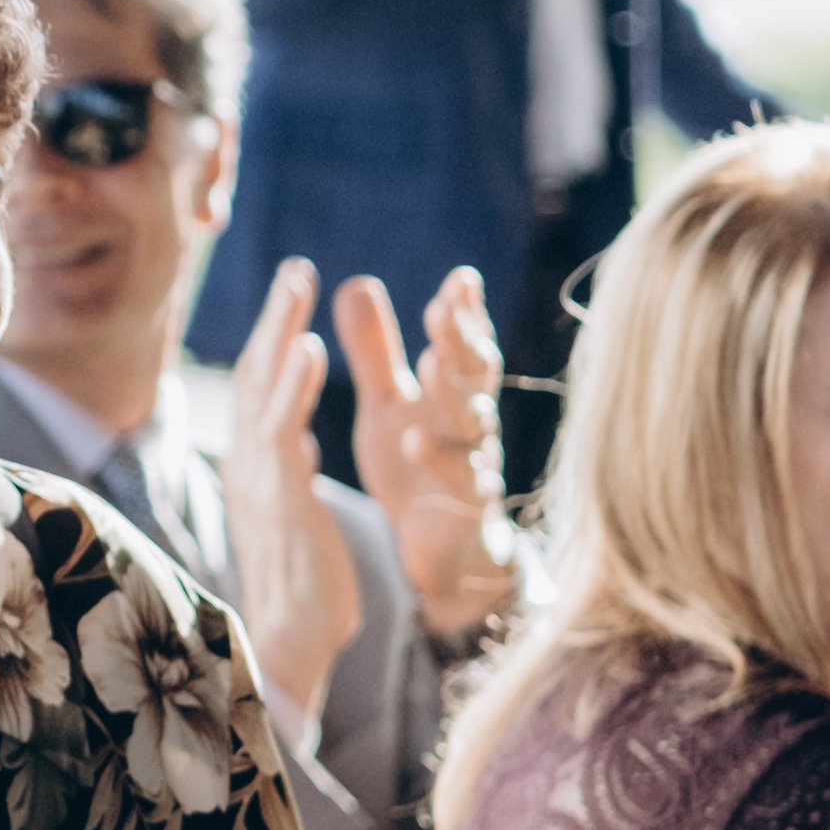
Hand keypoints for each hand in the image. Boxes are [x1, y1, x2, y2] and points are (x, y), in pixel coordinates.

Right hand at [218, 261, 367, 724]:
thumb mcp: (291, 518)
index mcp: (254, 470)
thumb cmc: (301, 591)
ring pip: (264, 389)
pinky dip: (293, 385)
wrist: (289, 648)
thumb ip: (287, 476)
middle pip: (256, 376)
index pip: (260, 392)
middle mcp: (248, 467)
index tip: (293, 301)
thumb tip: (291, 445)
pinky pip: (283, 429)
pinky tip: (310, 347)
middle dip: (275, 319)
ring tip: (300, 283)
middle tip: (295, 269)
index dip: (274, 342)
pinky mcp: (279, 498)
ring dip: (281, 331)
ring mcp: (259, 480)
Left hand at [337, 269, 520, 646]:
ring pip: (473, 425)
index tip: (462, 278)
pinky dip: (439, 461)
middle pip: (474, 377)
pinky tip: (415, 440)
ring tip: (433, 362)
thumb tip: (356, 281)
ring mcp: (472, 466)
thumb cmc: (420, 465)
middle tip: (446, 305)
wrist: (445, 550)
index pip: (464, 346)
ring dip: (454, 393)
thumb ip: (377, 351)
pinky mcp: (463, 510)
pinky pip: (458, 483)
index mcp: (452, 394)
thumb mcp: (390, 404)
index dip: (466, 314)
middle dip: (462, 339)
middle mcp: (470, 424)